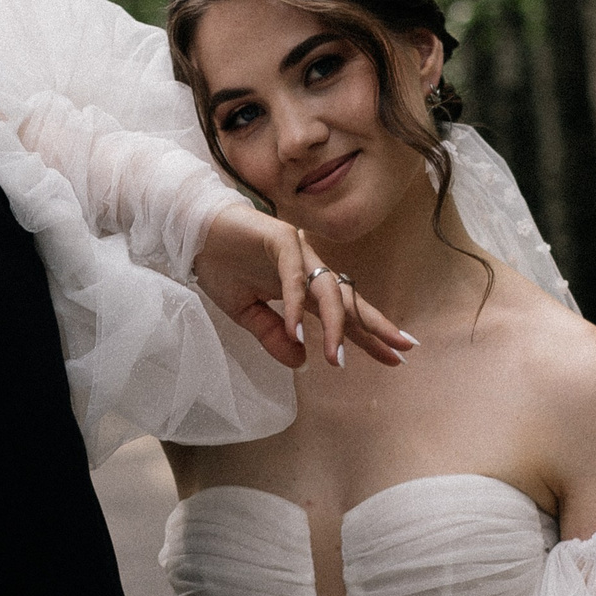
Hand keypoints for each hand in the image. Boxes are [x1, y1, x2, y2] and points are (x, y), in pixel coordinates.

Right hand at [191, 204, 414, 368]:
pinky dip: (294, 304)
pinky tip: (295, 331)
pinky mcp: (281, 238)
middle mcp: (309, 270)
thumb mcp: (246, 314)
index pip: (343, 316)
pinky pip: (293, 276)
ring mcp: (298, 252)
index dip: (368, 336)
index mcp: (304, 289)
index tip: (395, 357)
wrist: (193, 234)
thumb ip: (273, 336)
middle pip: (348, 301)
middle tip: (402, 350)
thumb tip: (302, 362)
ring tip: (338, 360)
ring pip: (326, 290)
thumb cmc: (221, 267)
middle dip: (374, 326)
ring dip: (334, 326)